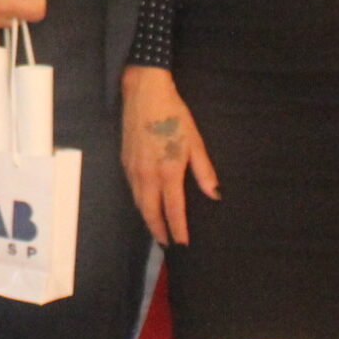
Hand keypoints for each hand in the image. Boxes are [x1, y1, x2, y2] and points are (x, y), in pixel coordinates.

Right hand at [121, 65, 218, 246]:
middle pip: (150, 212)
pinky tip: (146, 204)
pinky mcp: (124, 161)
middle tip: (167, 245)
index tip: (183, 244)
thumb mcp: (194, 141)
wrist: (144, 93)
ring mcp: (133, 169)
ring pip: (138, 203)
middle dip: (158, 230)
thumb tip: (214, 194)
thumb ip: (204, 171)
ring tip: (157, 229)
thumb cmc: (174, 115)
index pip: (173, 210)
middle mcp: (147, 175)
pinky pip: (132, 190)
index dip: (178, 229)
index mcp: (168, 171)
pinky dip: (139, 202)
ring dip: (148, 218)